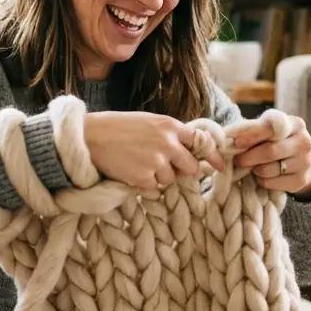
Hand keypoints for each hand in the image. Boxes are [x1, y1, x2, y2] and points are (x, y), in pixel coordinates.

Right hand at [83, 111, 224, 190]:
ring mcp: (157, 161)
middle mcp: (168, 143)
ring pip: (171, 179)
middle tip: (164, 166)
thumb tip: (191, 152)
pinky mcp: (144, 177)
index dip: (212, 155)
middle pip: (191, 166)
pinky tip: (131, 170)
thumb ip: (171, 134)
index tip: (220, 165)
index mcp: (171, 125)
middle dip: (182, 170)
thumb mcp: (149, 122)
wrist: (90, 137)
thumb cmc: (118, 128)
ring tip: (139, 163)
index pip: (202, 142)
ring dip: (159, 177)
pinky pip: (154, 187)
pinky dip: (144, 183)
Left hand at [232, 114, 310, 197]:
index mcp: (295, 124)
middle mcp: (304, 141)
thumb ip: (253, 130)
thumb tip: (229, 137)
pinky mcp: (301, 180)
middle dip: (249, 157)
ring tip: (252, 167)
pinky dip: (261, 181)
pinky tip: (262, 176)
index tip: (237, 143)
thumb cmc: (278, 143)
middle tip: (237, 160)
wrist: (301, 163)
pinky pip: (271, 183)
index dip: (252, 135)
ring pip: (268, 169)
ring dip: (255, 170)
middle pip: (269, 151)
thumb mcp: (269, 131)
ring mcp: (305, 162)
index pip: (271, 128)